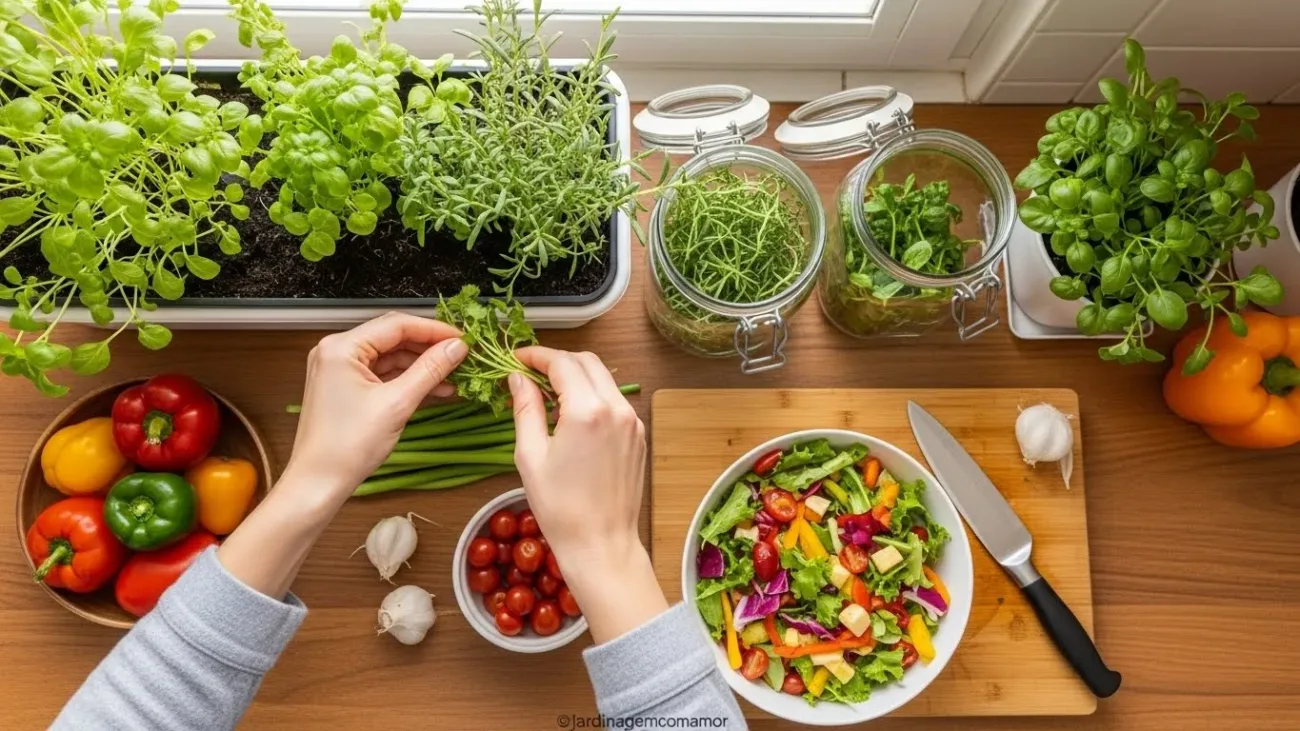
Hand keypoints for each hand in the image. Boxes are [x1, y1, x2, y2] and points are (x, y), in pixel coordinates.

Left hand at [219, 313, 466, 598]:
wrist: (318, 483)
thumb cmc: (349, 445)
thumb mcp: (397, 404)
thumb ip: (430, 370)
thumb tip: (458, 347)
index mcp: (341, 347)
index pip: (397, 325)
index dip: (434, 329)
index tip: (464, 338)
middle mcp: (337, 351)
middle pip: (393, 338)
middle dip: (429, 347)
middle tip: (463, 355)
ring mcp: (340, 370)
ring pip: (391, 357)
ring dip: (422, 366)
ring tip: (454, 375)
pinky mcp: (345, 388)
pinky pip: (383, 375)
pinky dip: (408, 380)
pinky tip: (435, 389)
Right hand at [509, 348, 665, 643]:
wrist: (602, 544)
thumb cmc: (561, 508)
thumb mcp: (530, 455)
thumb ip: (525, 408)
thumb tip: (517, 378)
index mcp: (588, 410)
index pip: (562, 363)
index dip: (536, 355)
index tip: (516, 358)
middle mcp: (617, 409)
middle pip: (587, 362)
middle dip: (558, 361)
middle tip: (530, 371)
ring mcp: (633, 422)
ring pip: (604, 379)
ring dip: (577, 376)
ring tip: (548, 393)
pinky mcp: (639, 436)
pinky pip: (615, 401)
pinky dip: (593, 395)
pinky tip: (571, 414)